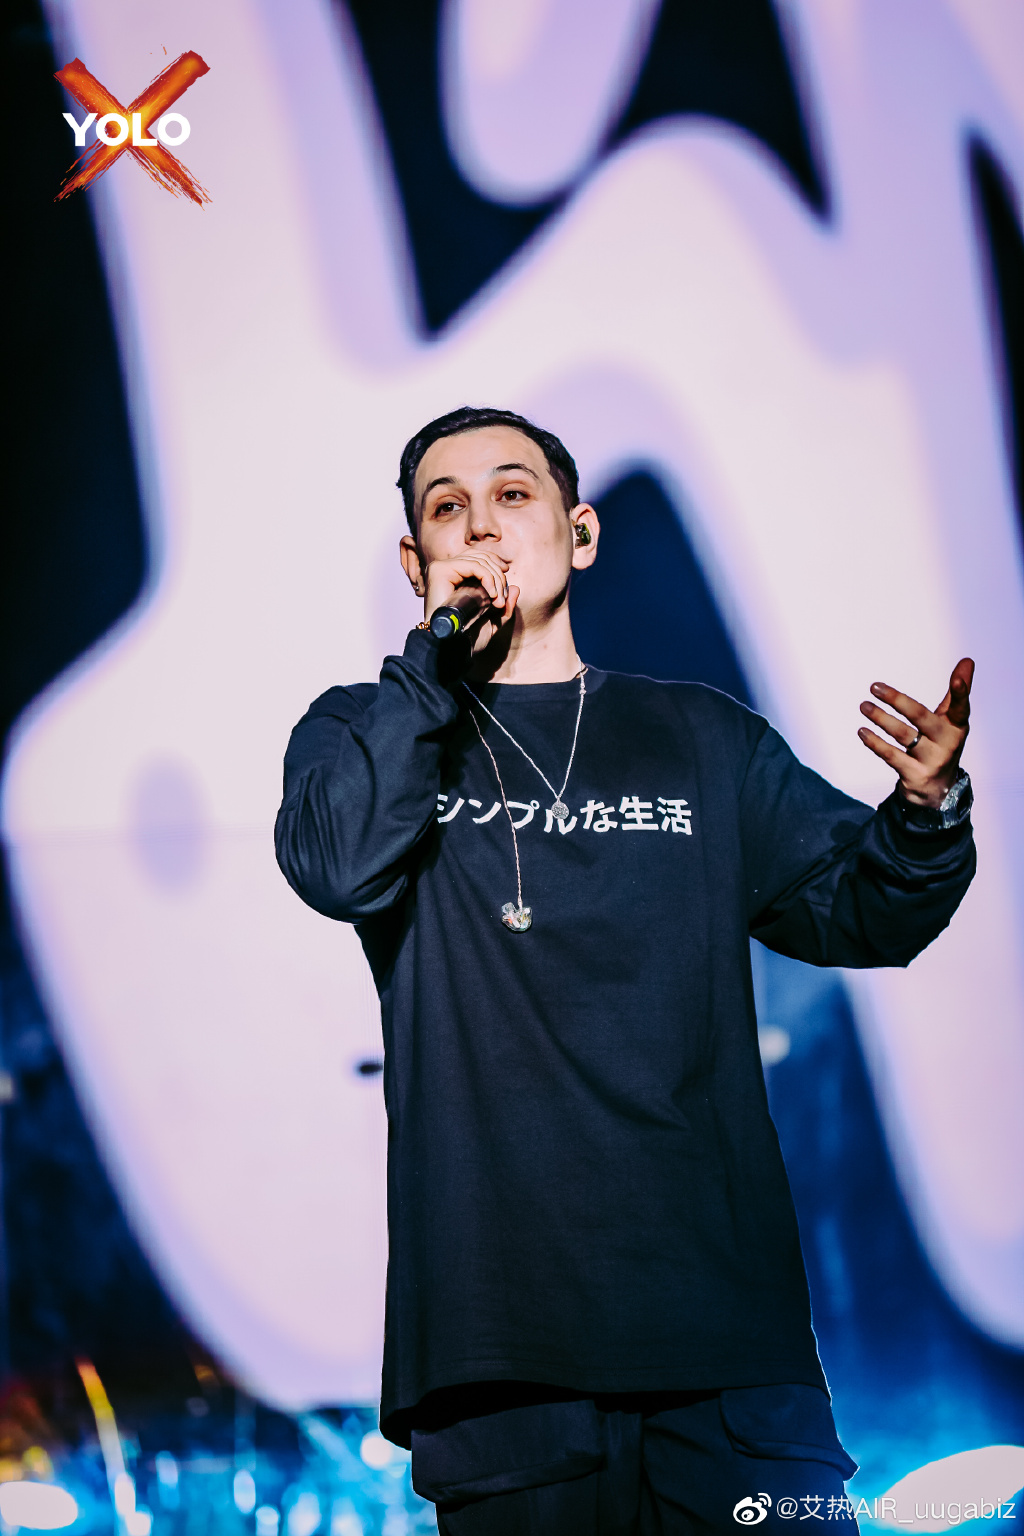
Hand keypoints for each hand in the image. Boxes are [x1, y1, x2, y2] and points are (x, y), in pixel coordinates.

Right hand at [423, 552, 519, 655]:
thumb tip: (516, 588)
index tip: (506, 572)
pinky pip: (472, 565)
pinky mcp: (440, 571)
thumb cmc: (466, 638)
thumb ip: (504, 608)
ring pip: (478, 561)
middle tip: (503, 598)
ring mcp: (441, 569)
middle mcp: (446, 570)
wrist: (450, 648)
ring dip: (496, 580)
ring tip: (498, 602)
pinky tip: (492, 594)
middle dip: (498, 574)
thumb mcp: (491, 622)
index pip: (476, 556)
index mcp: (454, 578)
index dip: (494, 560)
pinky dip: (488, 577)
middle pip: (479, 556)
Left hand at [858, 658, 973, 808]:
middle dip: (898, 700)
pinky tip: (862, 731)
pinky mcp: (914, 775)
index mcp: (957, 727)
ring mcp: (931, 761)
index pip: (960, 707)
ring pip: (902, 735)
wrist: (937, 791)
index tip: (958, 676)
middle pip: (921, 717)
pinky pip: (891, 756)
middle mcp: (947, 743)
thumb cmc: (941, 746)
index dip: (961, 692)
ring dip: (880, 719)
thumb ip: (955, 693)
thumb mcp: (951, 721)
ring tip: (864, 706)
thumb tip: (967, 660)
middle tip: (874, 687)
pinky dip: (875, 743)